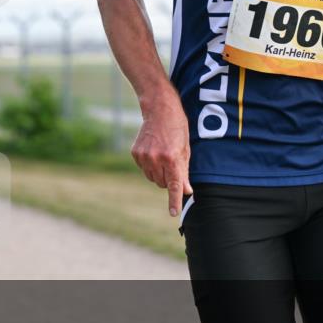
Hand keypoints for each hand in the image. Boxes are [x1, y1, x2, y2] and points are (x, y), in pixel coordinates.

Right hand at [131, 92, 192, 216]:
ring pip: (152, 178)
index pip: (174, 185)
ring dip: (159, 174)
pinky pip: (144, 169)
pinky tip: (153, 152)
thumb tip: (186, 191)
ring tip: (163, 156)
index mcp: (172, 158)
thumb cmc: (177, 128)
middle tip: (172, 164)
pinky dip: (150, 166)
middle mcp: (156, 159)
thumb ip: (184, 172)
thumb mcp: (186, 149)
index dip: (174, 200)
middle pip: (162, 183)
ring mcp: (144, 157)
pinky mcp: (135, 154)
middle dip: (168, 180)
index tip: (173, 213)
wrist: (159, 110)